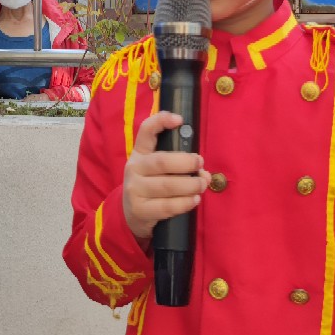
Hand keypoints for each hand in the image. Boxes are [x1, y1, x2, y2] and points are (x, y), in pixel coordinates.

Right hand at [122, 111, 210, 242]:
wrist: (131, 214)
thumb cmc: (151, 185)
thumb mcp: (156, 169)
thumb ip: (179, 165)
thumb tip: (204, 172)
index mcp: (140, 152)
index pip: (146, 131)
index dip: (161, 121)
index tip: (180, 120)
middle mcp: (134, 168)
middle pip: (162, 161)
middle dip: (186, 162)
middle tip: (200, 163)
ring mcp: (135, 190)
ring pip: (167, 185)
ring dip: (190, 185)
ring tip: (202, 184)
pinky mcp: (140, 210)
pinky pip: (166, 206)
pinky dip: (184, 203)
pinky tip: (195, 200)